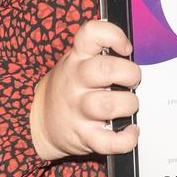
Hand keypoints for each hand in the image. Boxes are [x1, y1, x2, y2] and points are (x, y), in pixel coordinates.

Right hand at [30, 19, 140, 160]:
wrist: (39, 121)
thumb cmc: (68, 87)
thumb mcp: (76, 62)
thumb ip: (100, 53)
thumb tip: (137, 51)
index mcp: (76, 59)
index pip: (91, 34)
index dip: (113, 36)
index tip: (126, 47)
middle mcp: (76, 81)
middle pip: (106, 69)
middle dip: (130, 73)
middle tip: (132, 80)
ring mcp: (78, 110)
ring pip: (108, 105)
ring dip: (128, 104)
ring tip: (129, 104)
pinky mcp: (84, 136)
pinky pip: (108, 142)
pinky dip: (126, 139)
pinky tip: (131, 131)